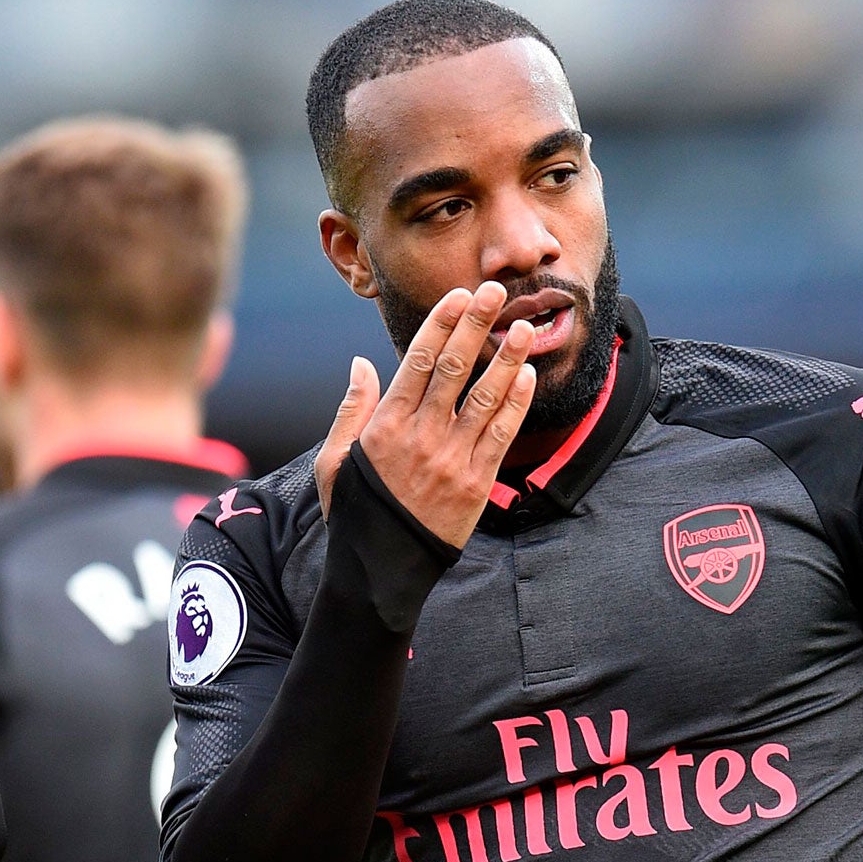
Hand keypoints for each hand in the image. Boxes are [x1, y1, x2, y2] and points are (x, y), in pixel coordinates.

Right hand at [314, 281, 536, 543]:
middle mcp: (420, 436)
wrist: (381, 569)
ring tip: (524, 327)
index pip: (417, 361)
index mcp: (385, 425)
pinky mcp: (475, 483)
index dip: (441, 324)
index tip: (459, 296)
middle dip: (476, 326)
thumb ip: (352, 408)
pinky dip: (515, 403)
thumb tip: (362, 363)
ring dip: (506, 359)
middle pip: (453, 368)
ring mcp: (451, 459)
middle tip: (496, 292)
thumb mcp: (335, 459)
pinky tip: (527, 377)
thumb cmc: (356, 512)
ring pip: (483, 397)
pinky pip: (500, 434)